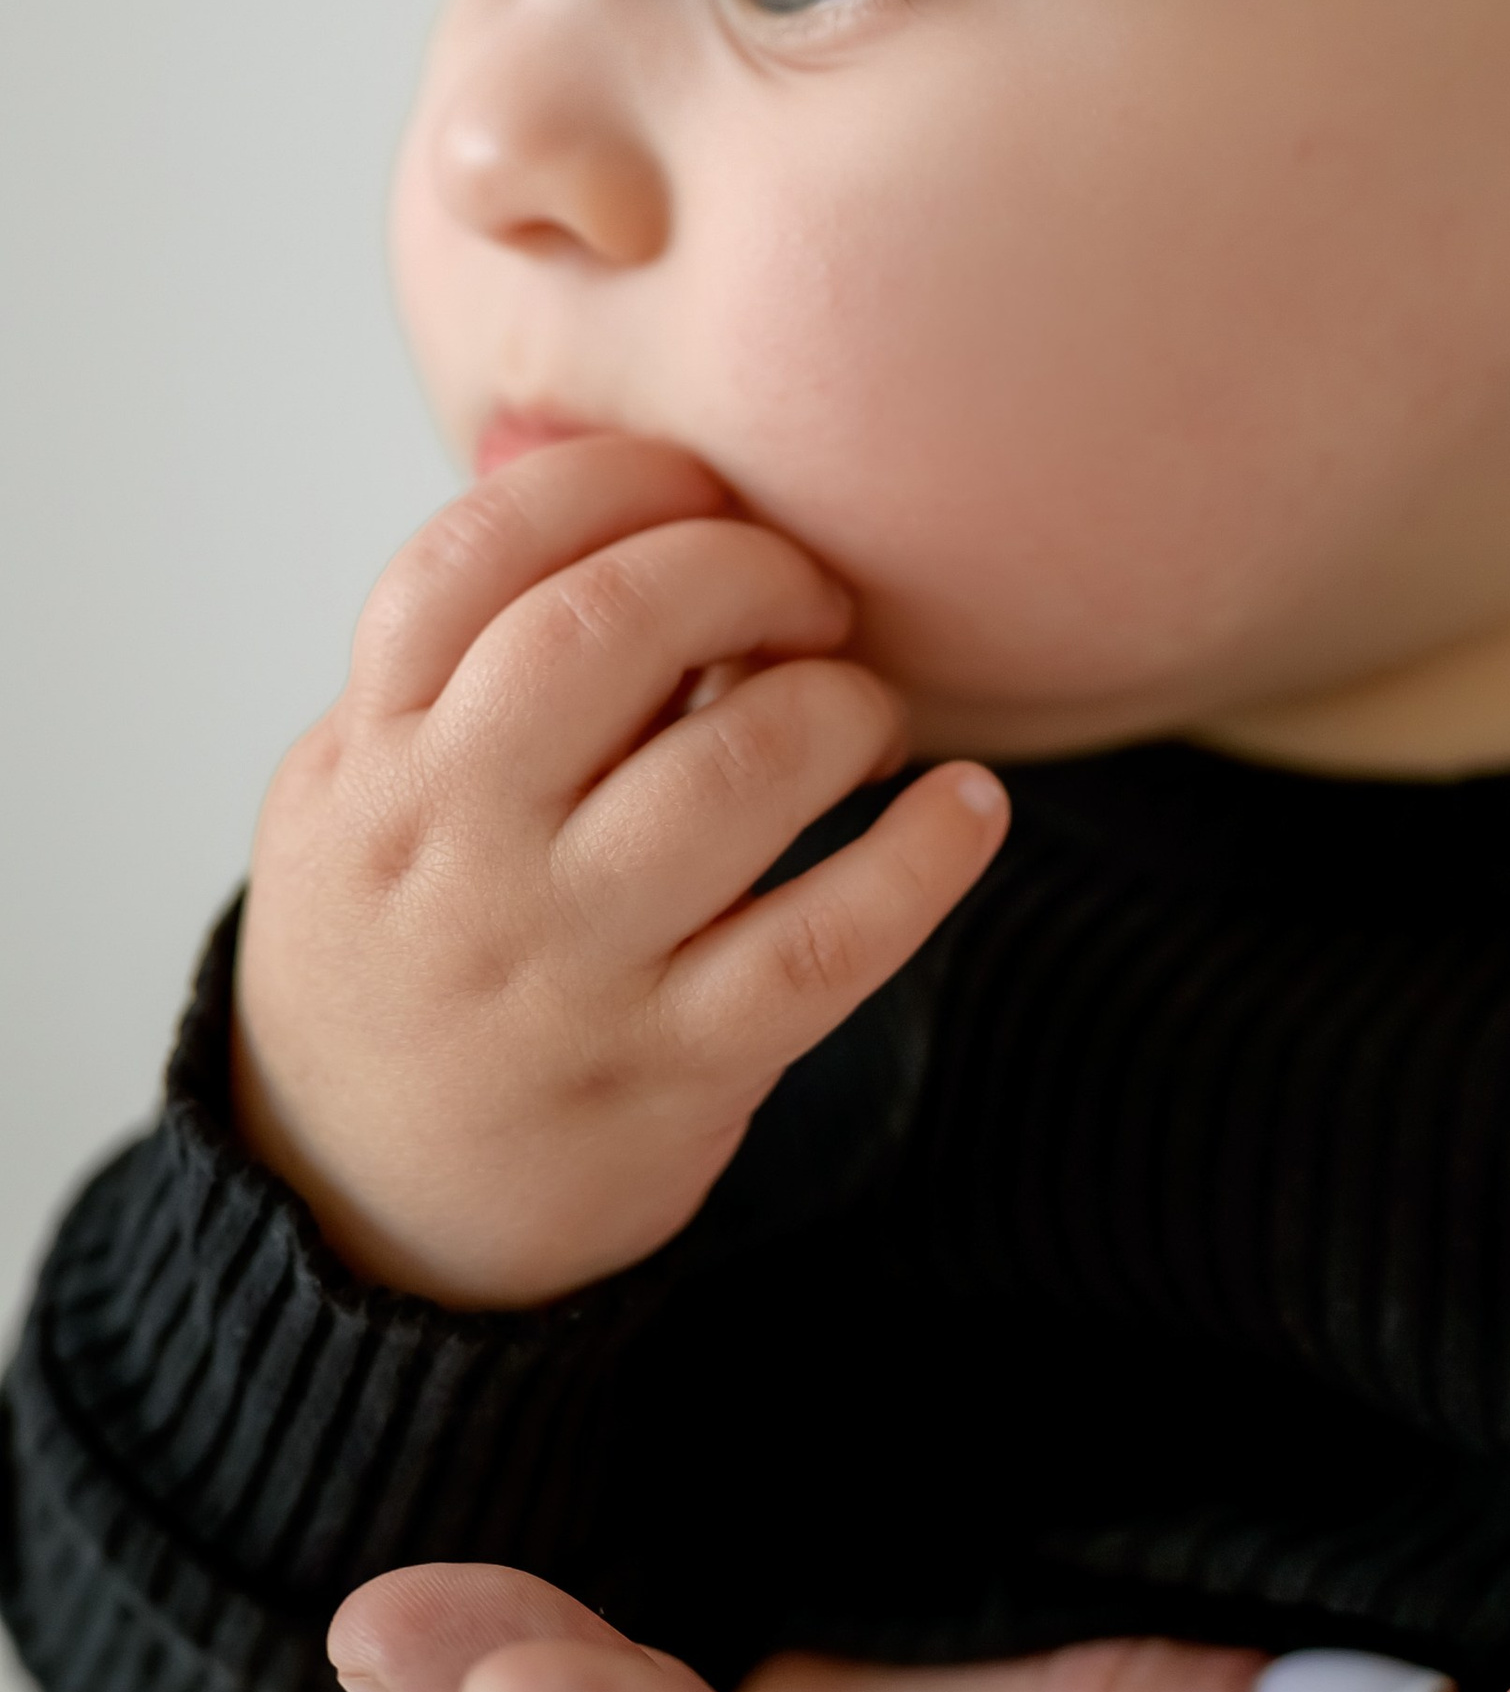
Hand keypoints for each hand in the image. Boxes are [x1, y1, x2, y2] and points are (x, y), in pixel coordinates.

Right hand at [235, 434, 1006, 1303]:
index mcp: (374, 754)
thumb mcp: (359, 789)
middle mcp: (456, 848)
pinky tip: (968, 807)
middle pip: (603, 629)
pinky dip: (922, 860)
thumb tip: (647, 492)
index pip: (472, 554)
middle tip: (808, 595)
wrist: (362, 1210)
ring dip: (838, 703)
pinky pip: (824, 944)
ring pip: (732, 773)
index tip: (704, 482)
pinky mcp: (673, 1065)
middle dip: (742, 566)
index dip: (614, 481)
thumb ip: (466, 652)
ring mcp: (566, 963)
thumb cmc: (402, 942)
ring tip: (864, 713)